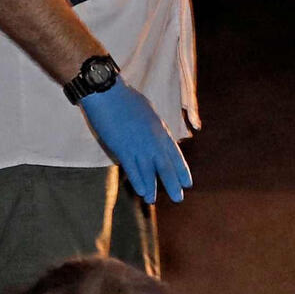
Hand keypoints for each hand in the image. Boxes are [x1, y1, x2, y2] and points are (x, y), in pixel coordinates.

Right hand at [77, 76, 192, 203]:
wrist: (107, 93)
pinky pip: (132, 168)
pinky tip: (140, 191)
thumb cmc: (125, 98)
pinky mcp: (122, 148)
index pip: (174, 153)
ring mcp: (138, 145)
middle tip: (178, 197)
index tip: (187, 182)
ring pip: (148, 170)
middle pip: (165, 165)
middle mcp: (152, 139)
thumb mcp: (147, 111)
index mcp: (160, 129)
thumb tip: (154, 136)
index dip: (181, 169)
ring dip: (152, 186)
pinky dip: (137, 180)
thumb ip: (152, 127)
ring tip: (152, 200)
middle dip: (172, 182)